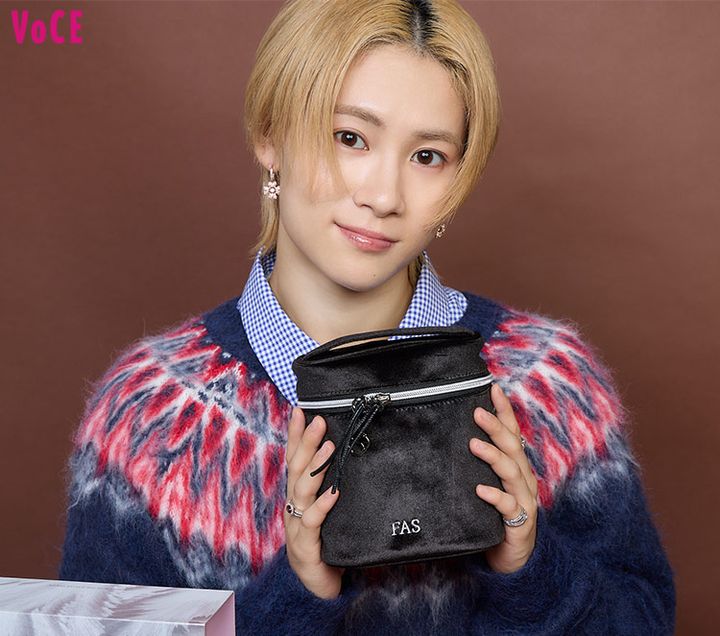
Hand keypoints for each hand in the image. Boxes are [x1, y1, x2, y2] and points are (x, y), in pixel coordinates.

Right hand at [284, 406, 344, 598]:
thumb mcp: (324, 507)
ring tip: (330, 447)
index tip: (300, 409)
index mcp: (296, 494)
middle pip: (296, 468)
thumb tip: (340, 451)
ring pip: (301, 491)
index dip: (296, 434)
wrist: (316, 584)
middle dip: (306, 442)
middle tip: (319, 420)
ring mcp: (296, 525)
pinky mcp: (306, 546)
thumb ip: (328, 483)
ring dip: (316, 467)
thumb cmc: (323, 540)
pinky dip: (322, 506)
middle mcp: (293, 505)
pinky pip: (312, 522)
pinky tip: (334, 493)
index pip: (293, 458)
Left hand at [469, 382, 538, 573]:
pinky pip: (508, 507)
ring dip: (493, 456)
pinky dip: (495, 496)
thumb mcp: (490, 483)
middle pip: (513, 447)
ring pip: (512, 472)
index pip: (513, 432)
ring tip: (474, 444)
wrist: (513, 557)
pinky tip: (480, 490)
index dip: (504, 410)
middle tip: (476, 411)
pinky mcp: (519, 522)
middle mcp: (523, 479)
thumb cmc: (497, 516)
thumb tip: (459, 434)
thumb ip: (481, 463)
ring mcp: (524, 500)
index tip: (493, 388)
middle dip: (496, 427)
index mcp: (517, 467)